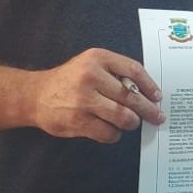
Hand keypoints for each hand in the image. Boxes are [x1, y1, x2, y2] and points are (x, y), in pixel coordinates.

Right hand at [31, 49, 162, 143]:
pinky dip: (114, 134)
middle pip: (131, 97)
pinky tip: (111, 130)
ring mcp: (84, 100)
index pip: (134, 70)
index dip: (150, 85)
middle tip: (157, 117)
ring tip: (130, 122)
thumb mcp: (91, 64)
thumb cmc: (70, 80)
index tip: (158, 96)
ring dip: (130, 123)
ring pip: (123, 117)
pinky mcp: (77, 121)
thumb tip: (146, 92)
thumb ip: (115, 73)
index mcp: (97, 58)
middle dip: (148, 110)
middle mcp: (91, 76)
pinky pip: (108, 132)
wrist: (35, 95)